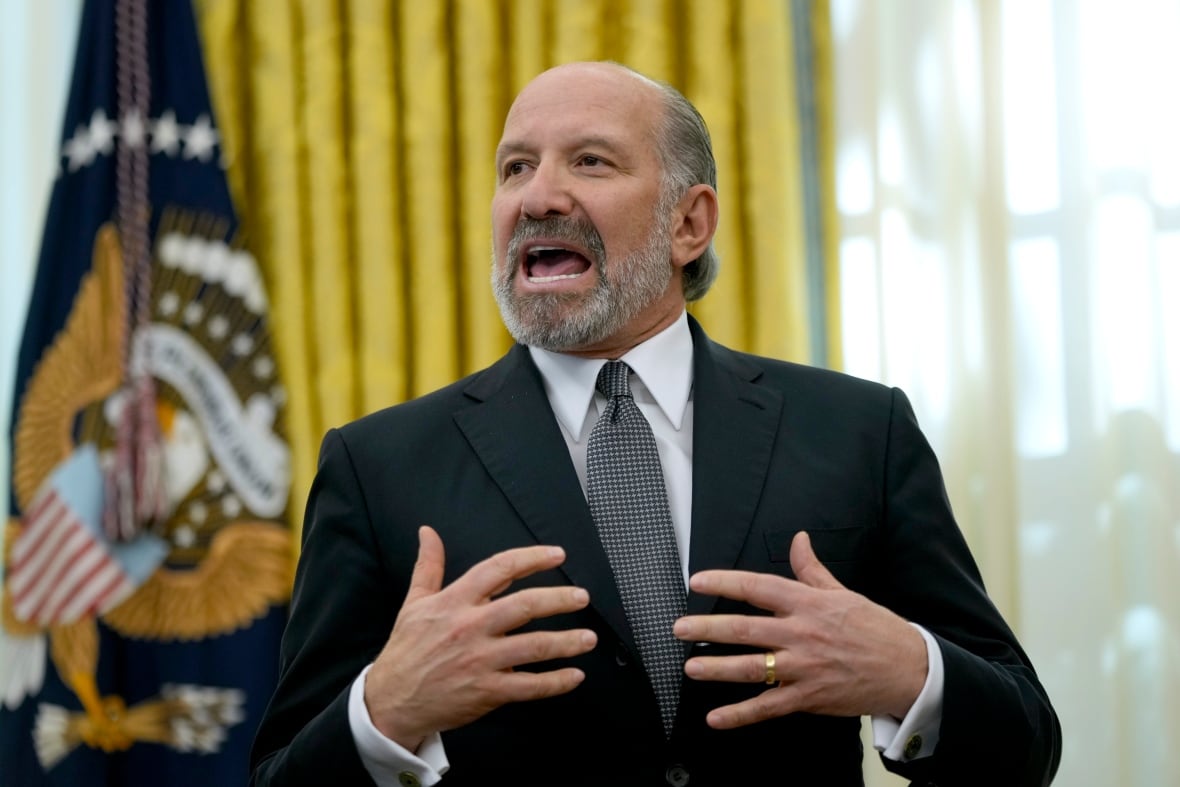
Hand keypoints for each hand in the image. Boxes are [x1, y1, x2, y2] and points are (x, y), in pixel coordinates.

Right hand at [364, 526, 597, 749]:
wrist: (391, 701)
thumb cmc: (407, 649)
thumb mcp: (414, 602)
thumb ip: (428, 566)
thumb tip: (428, 532)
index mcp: (455, 601)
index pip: (499, 569)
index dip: (531, 558)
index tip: (556, 555)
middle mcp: (471, 627)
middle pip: (524, 606)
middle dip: (559, 600)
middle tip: (582, 597)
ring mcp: (481, 661)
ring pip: (534, 647)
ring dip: (566, 642)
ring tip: (589, 637)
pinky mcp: (487, 691)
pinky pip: (529, 686)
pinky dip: (556, 682)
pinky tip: (574, 676)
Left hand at [673, 531, 926, 728]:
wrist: (909, 669)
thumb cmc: (875, 628)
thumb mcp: (843, 592)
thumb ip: (812, 570)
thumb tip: (798, 539)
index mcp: (808, 603)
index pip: (758, 587)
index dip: (725, 582)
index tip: (698, 581)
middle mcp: (801, 633)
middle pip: (745, 628)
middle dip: (708, 628)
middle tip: (679, 628)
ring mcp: (804, 667)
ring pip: (751, 668)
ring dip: (717, 669)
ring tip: (690, 668)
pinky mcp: (809, 696)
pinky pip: (768, 706)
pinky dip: (741, 714)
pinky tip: (717, 718)